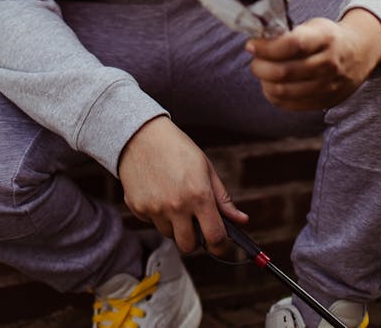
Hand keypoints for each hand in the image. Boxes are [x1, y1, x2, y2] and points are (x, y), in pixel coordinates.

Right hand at [118, 116, 247, 254]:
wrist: (141, 134)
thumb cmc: (177, 148)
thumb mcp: (205, 168)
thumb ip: (223, 199)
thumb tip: (241, 220)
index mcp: (199, 195)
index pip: (215, 237)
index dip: (220, 245)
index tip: (220, 242)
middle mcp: (177, 206)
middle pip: (189, 246)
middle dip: (194, 239)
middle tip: (194, 223)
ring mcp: (155, 209)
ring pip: (168, 234)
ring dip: (173, 224)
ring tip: (172, 198)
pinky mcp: (138, 208)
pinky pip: (151, 222)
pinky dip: (156, 213)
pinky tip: (156, 191)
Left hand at [246, 8, 380, 111]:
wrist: (360, 52)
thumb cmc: (329, 37)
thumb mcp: (314, 26)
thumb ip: (290, 34)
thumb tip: (258, 43)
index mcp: (326, 38)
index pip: (291, 45)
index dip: (266, 47)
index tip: (252, 45)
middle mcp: (329, 64)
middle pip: (284, 71)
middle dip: (260, 66)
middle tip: (254, 59)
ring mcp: (329, 86)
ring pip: (284, 90)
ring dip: (264, 81)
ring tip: (261, 71)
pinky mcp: (325, 102)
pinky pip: (290, 104)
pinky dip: (273, 95)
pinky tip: (270, 85)